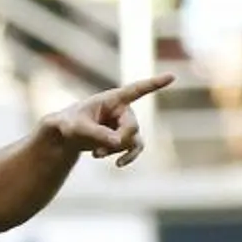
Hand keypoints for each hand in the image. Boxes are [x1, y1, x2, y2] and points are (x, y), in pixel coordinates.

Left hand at [42, 73, 175, 167]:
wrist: (69, 135)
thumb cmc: (71, 124)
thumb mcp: (80, 128)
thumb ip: (98, 134)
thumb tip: (119, 143)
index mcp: (113, 98)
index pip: (137, 90)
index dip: (154, 84)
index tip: (172, 76)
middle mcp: (124, 109)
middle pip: (132, 127)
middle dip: (118, 141)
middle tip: (99, 152)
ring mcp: (126, 124)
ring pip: (133, 141)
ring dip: (117, 151)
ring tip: (96, 155)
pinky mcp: (126, 137)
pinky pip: (135, 148)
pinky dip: (127, 157)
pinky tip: (117, 165)